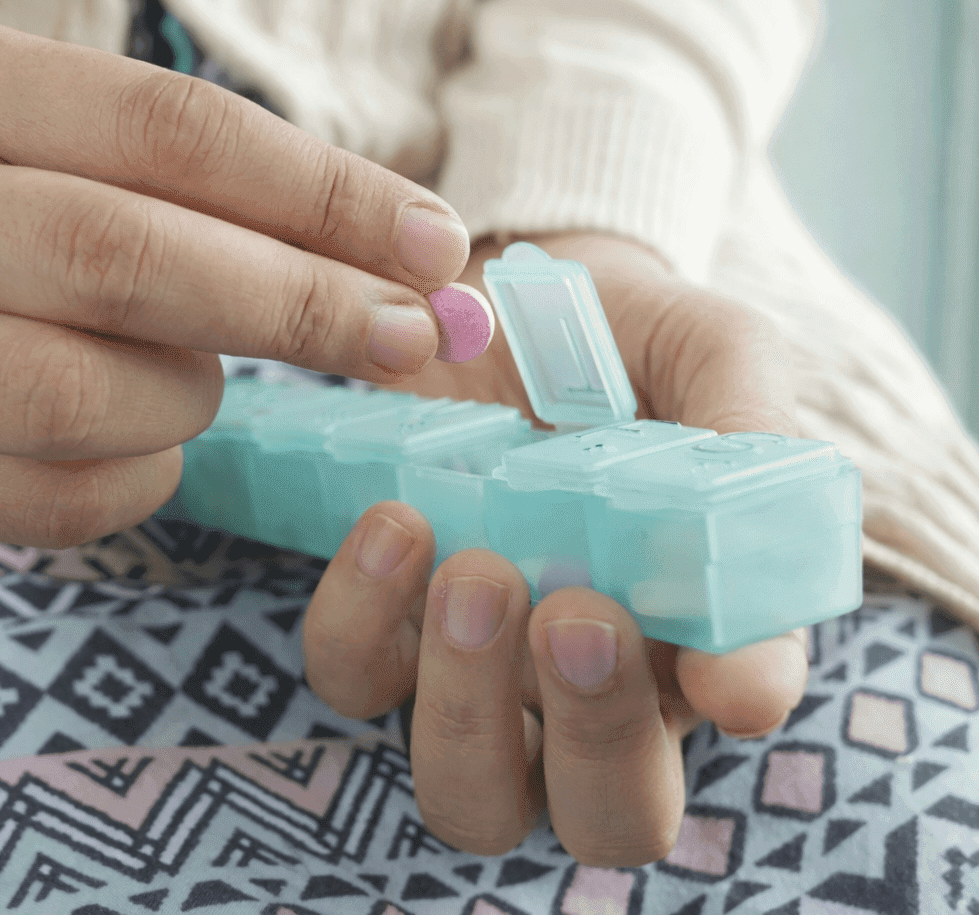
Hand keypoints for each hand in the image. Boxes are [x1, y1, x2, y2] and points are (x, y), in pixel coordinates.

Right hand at [0, 16, 472, 545]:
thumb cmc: (35, 198)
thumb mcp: (113, 150)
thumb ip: (252, 193)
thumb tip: (434, 268)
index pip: (162, 127)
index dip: (319, 193)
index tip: (435, 246)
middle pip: (111, 258)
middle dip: (289, 307)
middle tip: (402, 340)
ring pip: (67, 396)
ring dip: (184, 400)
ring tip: (199, 379)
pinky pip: (45, 500)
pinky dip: (138, 481)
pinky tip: (146, 444)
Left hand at [302, 232, 810, 865]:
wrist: (495, 291)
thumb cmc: (623, 338)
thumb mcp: (708, 353)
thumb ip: (746, 446)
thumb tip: (753, 638)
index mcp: (698, 622)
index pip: (737, 704)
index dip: (739, 698)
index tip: (722, 666)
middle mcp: (589, 682)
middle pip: (603, 815)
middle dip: (595, 741)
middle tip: (575, 615)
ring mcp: (477, 669)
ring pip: (469, 792)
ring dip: (468, 703)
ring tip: (473, 569)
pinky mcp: (381, 625)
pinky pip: (353, 679)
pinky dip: (361, 621)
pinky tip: (393, 522)